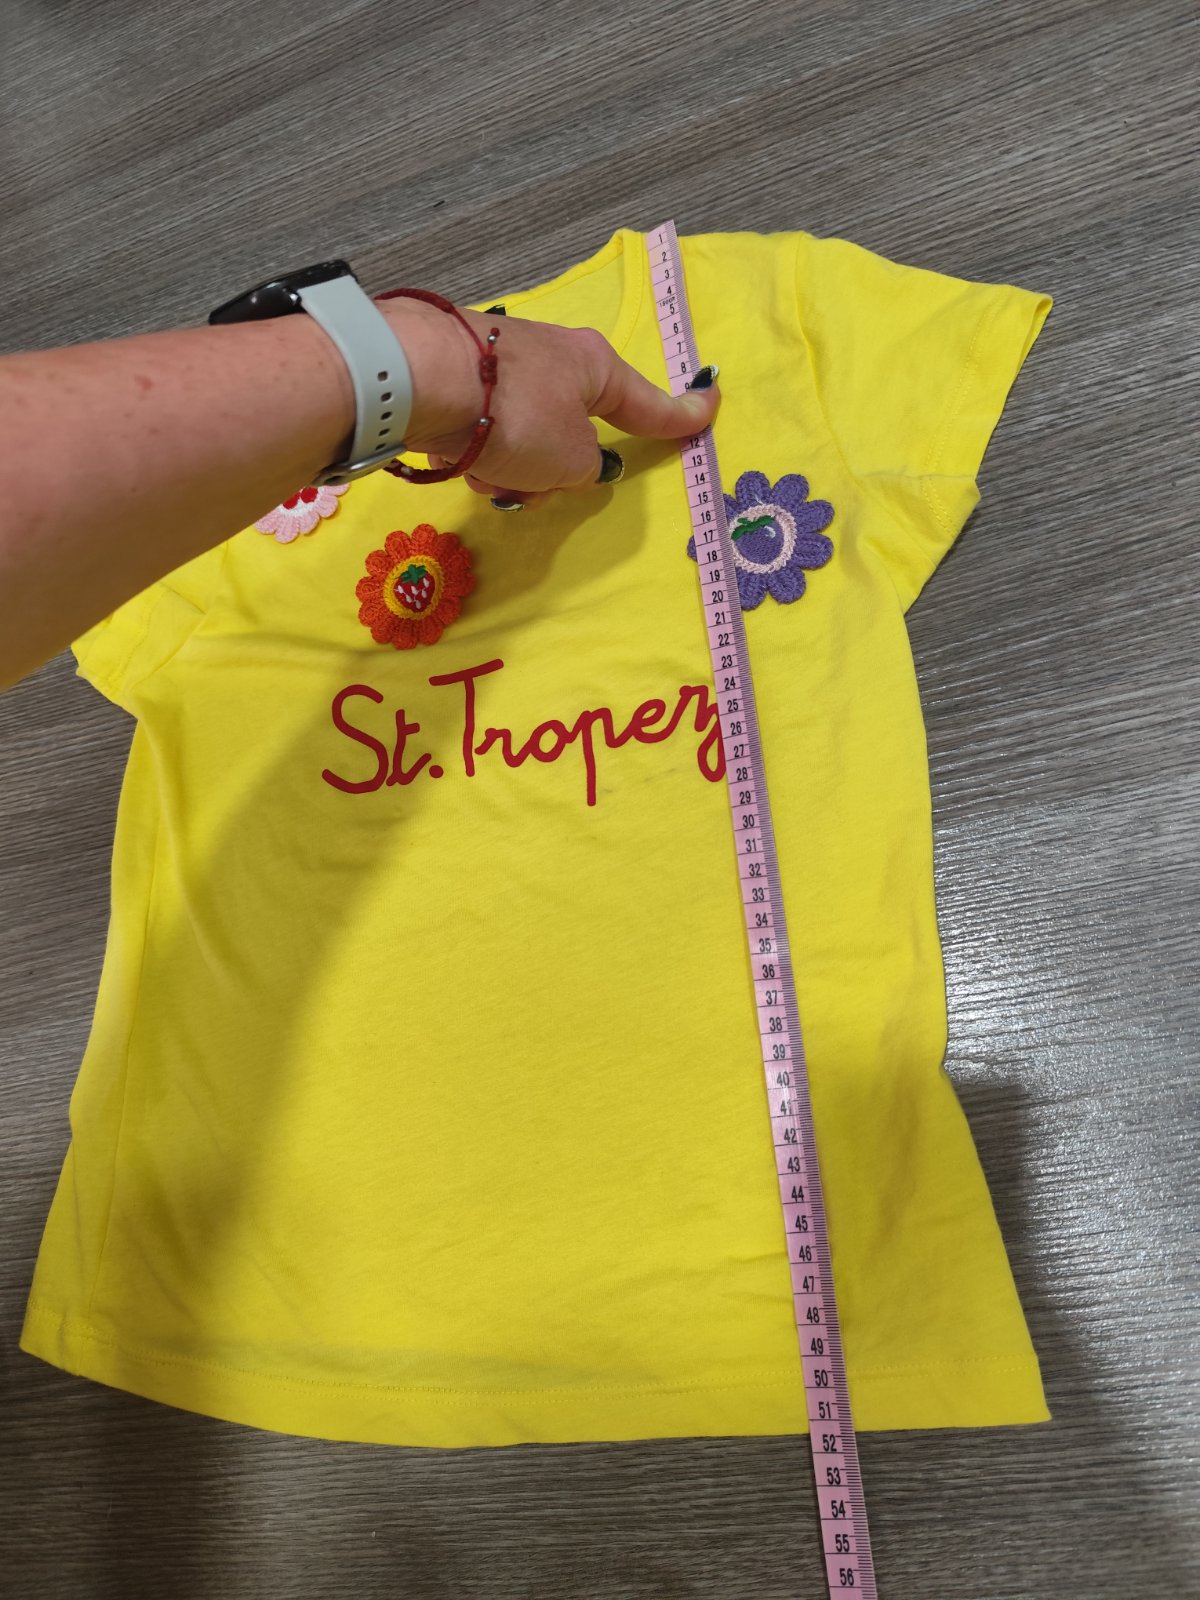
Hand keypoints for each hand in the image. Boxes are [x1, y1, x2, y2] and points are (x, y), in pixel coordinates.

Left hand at [379, 300, 719, 509]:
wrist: (423, 379)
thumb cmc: (516, 416)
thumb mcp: (571, 459)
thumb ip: (585, 468)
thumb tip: (573, 461)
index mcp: (594, 367)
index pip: (648, 402)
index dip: (680, 415)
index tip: (709, 406)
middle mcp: (553, 359)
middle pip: (572, 434)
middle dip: (551, 471)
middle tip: (533, 484)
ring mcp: (504, 367)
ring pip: (526, 442)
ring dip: (510, 470)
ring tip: (487, 474)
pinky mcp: (461, 380)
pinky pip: (487, 435)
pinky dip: (477, 455)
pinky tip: (455, 457)